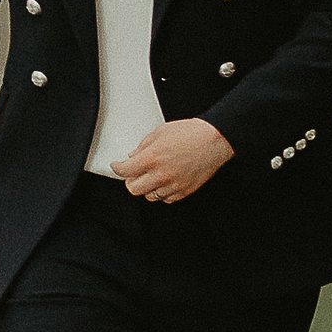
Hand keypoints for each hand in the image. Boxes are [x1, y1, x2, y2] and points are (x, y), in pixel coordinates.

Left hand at [114, 117, 234, 203]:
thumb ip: (143, 146)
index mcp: (152, 158)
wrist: (214, 140)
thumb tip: (133, 155)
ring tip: (152, 176)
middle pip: (133, 189)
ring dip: (147, 187)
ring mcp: (173, 185)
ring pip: (149, 196)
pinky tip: (165, 181)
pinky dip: (162, 192)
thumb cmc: (191, 133)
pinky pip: (166, 199)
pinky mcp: (184, 191)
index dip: (117, 168)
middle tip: (134, 173)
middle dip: (130, 180)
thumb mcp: (160, 132)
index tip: (117, 166)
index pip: (124, 171)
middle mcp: (161, 175)